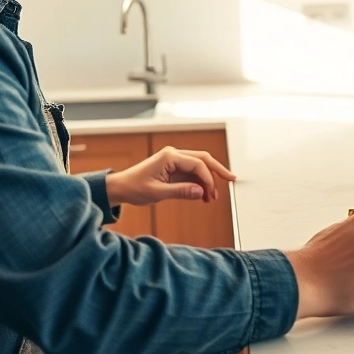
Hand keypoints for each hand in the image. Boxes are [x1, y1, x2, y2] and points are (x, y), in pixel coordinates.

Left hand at [104, 145, 236, 206]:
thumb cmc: (135, 188)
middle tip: (232, 180)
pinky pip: (192, 172)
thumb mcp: (157, 193)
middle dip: (217, 171)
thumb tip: (201, 192)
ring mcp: (174, 160)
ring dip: (208, 180)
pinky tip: (203, 195)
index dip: (208, 179)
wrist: (121, 187)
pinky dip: (200, 182)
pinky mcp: (173, 167)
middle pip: (203, 159)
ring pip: (199, 165)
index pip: (197, 164)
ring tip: (212, 198)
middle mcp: (173, 155)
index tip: (211, 194)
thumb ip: (181, 192)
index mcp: (169, 157)